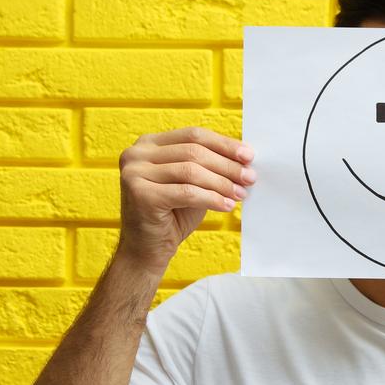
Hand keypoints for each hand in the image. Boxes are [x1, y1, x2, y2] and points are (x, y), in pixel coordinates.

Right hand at [115, 126, 255, 274]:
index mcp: (149, 144)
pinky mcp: (140, 194)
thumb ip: (210, 167)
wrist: (148, 249)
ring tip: (241, 193)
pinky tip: (227, 205)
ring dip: (222, 183)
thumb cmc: (173, 215)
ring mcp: (134, 173)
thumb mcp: (194, 184)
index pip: (193, 135)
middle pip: (193, 151)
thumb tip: (245, 157)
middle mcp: (137, 154)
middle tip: (250, 177)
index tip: (249, 156)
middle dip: (227, 165)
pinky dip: (211, 198)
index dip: (224, 144)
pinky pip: (186, 192)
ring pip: (190, 171)